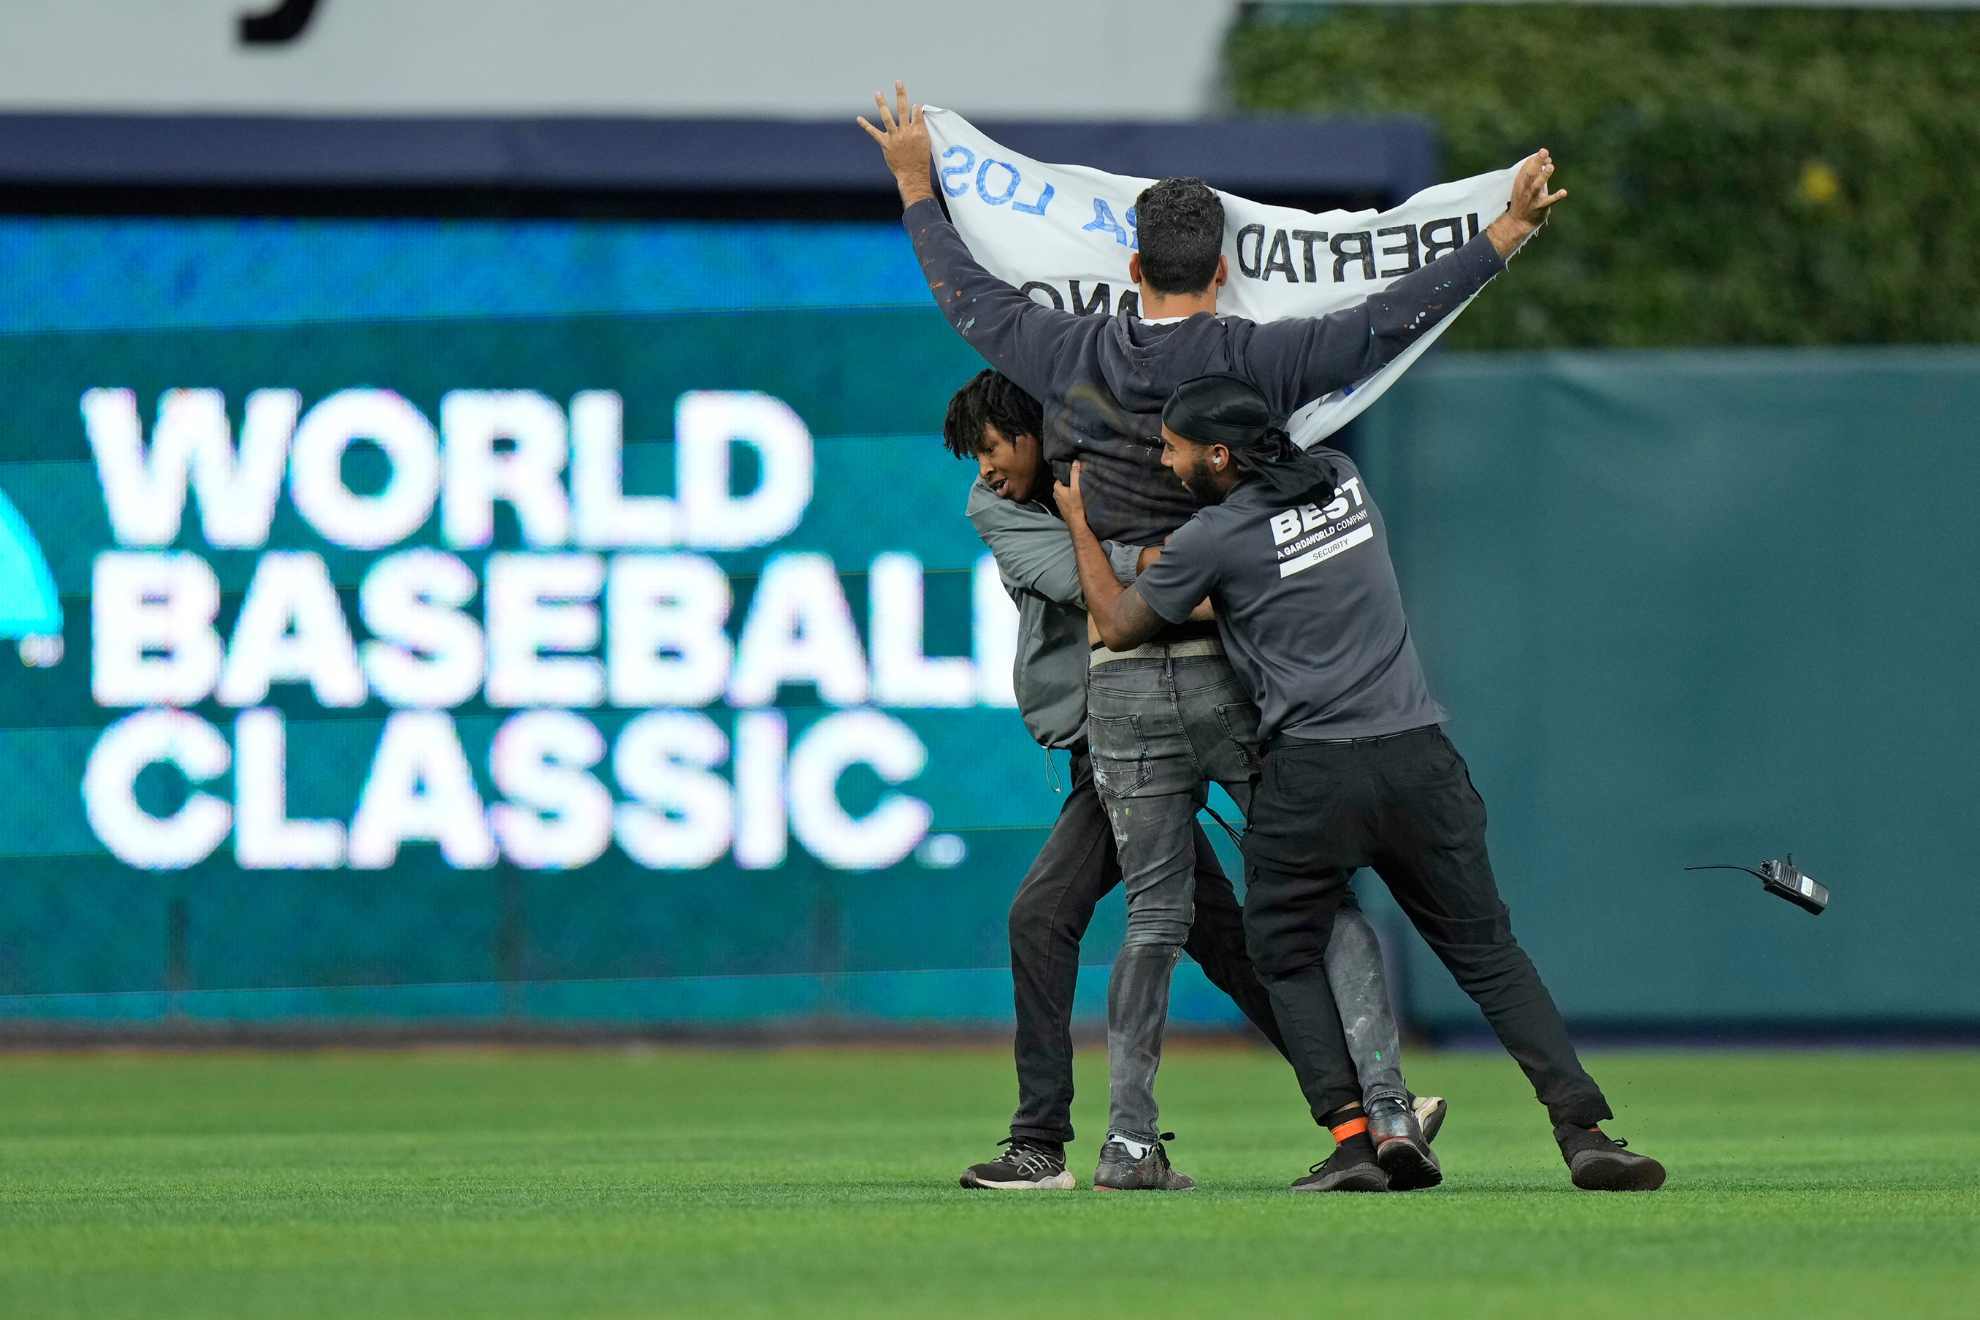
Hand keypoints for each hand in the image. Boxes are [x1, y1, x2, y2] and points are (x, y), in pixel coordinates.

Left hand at [856, 80, 934, 206]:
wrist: (913, 175)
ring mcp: (895, 137)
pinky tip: (859, 118)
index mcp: (919, 130)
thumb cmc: (921, 160)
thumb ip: (921, 128)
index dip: (916, 108)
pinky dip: (866, 125)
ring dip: (882, 103)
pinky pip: (874, 133)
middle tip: (898, 82)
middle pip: (904, 108)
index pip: (916, 112)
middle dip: (901, 94)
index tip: (915, 107)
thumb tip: (918, 115)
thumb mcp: (927, 143)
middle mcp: (906, 131)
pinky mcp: (886, 144)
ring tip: (877, 92)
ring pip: (888, 116)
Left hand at [1053, 461, 1085, 522]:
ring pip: (1065, 492)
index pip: (1061, 477)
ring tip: (1079, 489)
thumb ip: (1075, 474)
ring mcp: (1059, 502)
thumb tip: (1075, 462)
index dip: (1068, 474)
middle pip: (1063, 484)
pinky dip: (1071, 497)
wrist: (1077, 523)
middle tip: (1078, 481)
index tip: (1075, 473)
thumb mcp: (1076, 488)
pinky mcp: (1064, 508)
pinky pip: (1067, 499)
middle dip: (1069, 482)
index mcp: (1056, 488)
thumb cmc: (1076, 506)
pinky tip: (1077, 499)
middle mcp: (1056, 495)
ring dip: (1070, 490)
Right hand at [1485, 149, 1567, 257]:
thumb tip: (1548, 161)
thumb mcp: (1527, 185)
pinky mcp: (1540, 207)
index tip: (1546, 156)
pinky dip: (1556, 197)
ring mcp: (1532, 198)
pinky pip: (1548, 202)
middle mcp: (1524, 189)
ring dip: (1543, 176)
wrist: (1518, 222)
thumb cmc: (1525, 200)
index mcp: (1520, 182)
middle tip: (1544, 151)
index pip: (1526, 166)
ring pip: (1537, 186)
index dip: (1536, 159)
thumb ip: (1538, 173)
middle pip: (1530, 173)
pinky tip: (1564, 192)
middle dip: (1536, 162)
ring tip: (1551, 167)